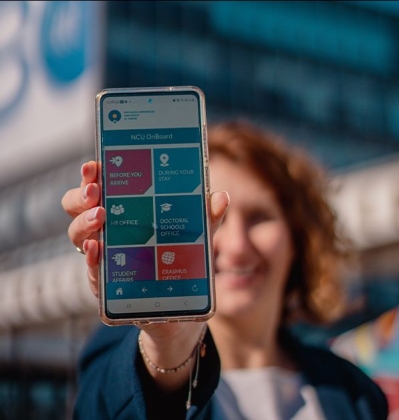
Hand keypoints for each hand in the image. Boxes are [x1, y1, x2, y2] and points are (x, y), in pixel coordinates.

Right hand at [61, 161, 229, 387]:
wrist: (180, 312)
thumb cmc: (182, 262)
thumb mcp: (198, 236)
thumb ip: (208, 217)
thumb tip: (221, 196)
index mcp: (123, 212)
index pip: (98, 188)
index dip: (91, 175)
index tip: (94, 164)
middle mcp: (107, 232)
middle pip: (76, 208)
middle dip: (81, 196)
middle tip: (96, 191)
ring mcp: (104, 259)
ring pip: (78, 237)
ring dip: (84, 224)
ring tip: (100, 217)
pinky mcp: (108, 287)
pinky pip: (92, 272)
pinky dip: (92, 259)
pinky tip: (97, 249)